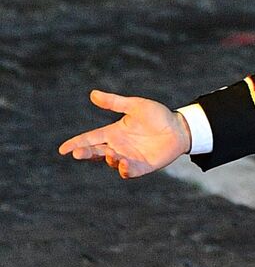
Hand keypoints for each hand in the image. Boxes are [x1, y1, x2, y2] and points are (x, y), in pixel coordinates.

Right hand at [58, 90, 191, 178]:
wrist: (180, 128)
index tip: (63, 149)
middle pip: (96, 152)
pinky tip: (124, 164)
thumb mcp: (136, 106)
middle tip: (78, 153)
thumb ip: (115, 103)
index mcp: (113, 132)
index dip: (76, 143)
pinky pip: (129, 172)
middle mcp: (118, 146)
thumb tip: (92, 94)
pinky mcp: (142, 167)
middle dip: (85, 153)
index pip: (90, 138)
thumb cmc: (157, 116)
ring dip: (108, 159)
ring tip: (109, 153)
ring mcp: (129, 157)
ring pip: (111, 162)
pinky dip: (125, 170)